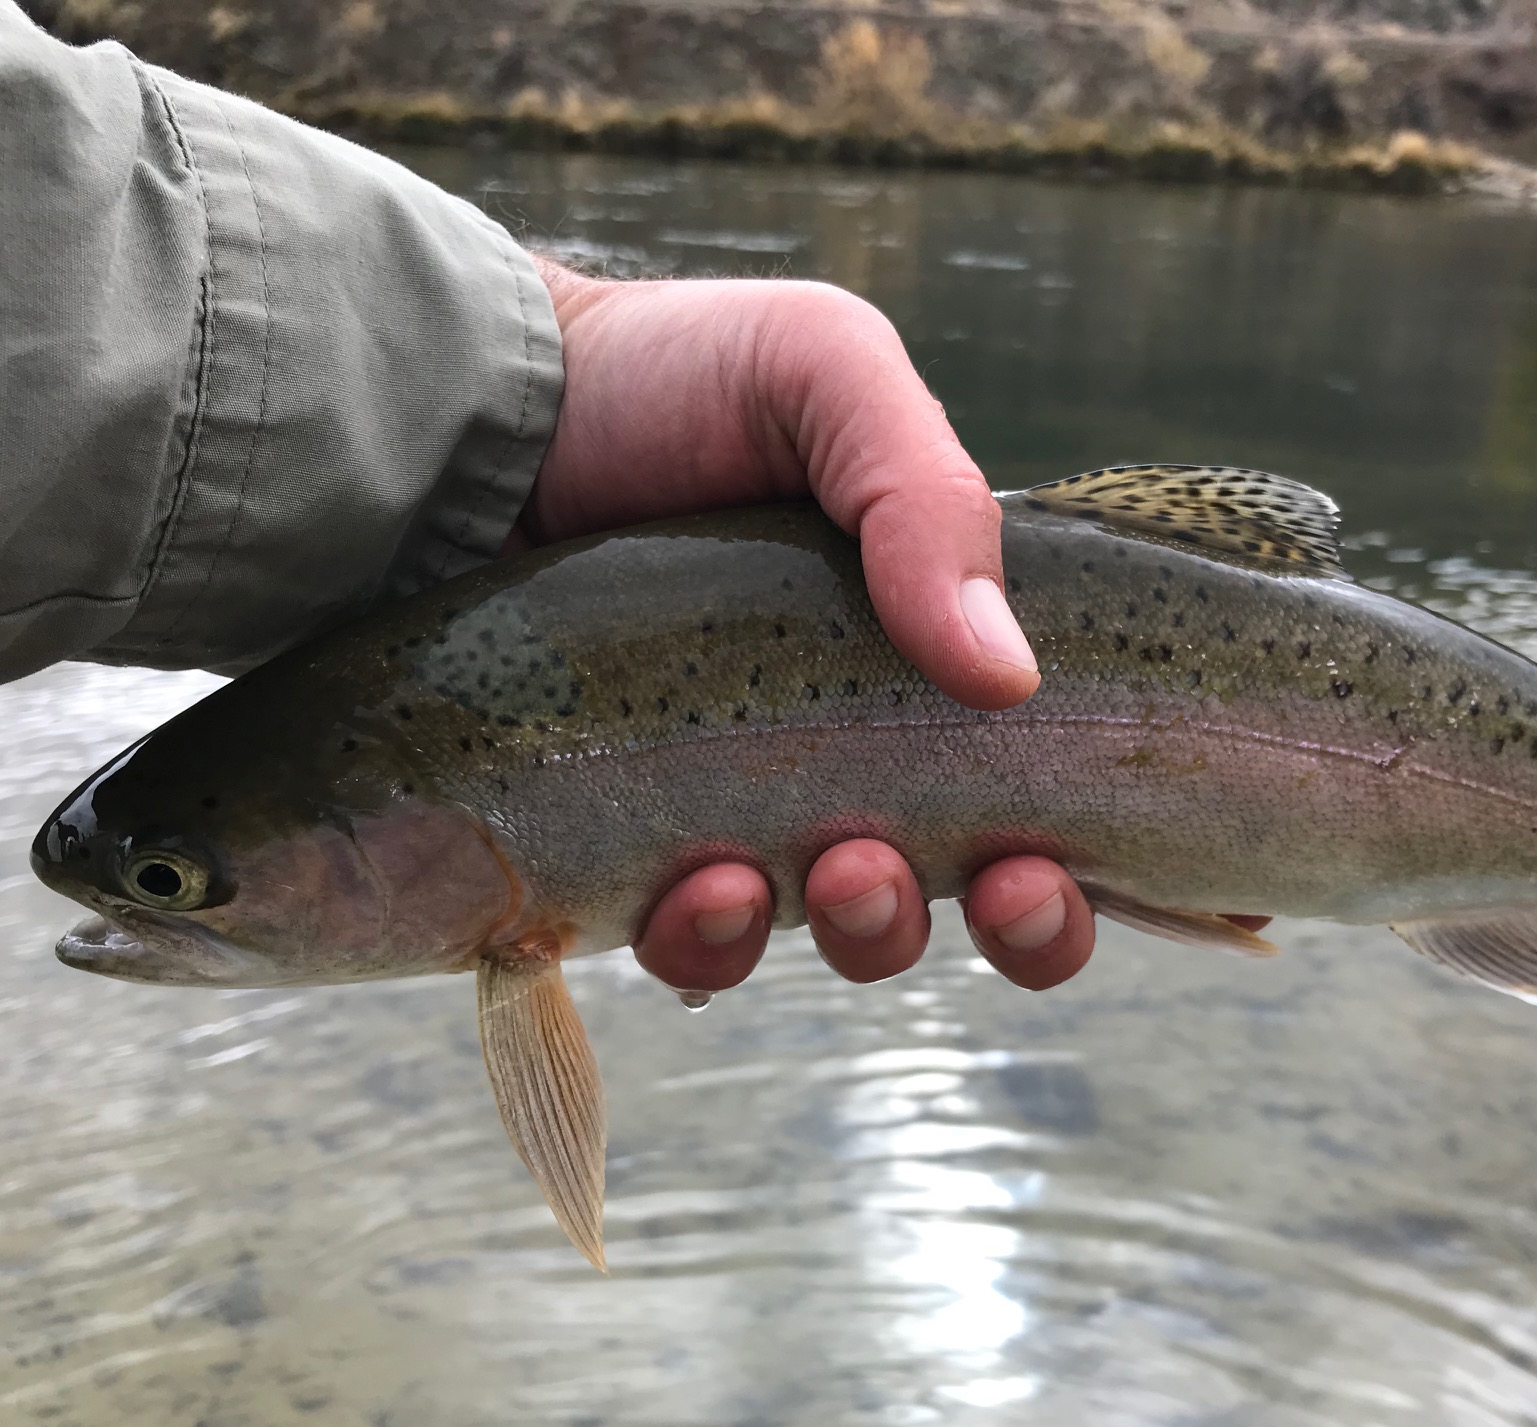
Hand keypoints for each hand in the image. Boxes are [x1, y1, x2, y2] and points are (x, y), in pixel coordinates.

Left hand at [519, 260, 1095, 993]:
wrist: (484, 403)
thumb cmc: (674, 379)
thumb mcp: (826, 374)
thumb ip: (931, 499)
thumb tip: (1008, 678)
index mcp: (923, 666)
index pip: (1034, 819)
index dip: (1051, 887)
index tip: (1036, 871)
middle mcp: (849, 756)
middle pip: (943, 901)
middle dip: (949, 923)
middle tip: (892, 861)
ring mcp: (737, 804)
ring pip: (823, 933)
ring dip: (847, 932)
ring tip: (822, 871)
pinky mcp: (626, 836)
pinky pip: (684, 941)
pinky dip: (706, 941)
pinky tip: (695, 887)